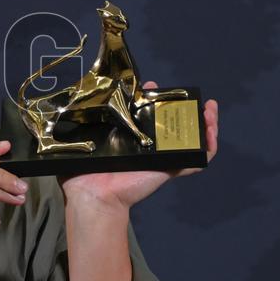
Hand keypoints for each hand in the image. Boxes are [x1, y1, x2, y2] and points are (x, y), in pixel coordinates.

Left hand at [57, 81, 218, 211]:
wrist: (92, 195)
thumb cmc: (82, 173)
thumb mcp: (80, 143)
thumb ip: (76, 127)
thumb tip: (68, 106)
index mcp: (128, 139)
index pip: (145, 116)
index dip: (152, 100)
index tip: (150, 86)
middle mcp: (147, 147)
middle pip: (173, 125)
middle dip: (184, 108)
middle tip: (188, 95)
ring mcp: (161, 158)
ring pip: (191, 140)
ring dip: (204, 124)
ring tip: (209, 109)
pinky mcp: (169, 169)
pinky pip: (196, 161)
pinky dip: (208, 148)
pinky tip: (212, 132)